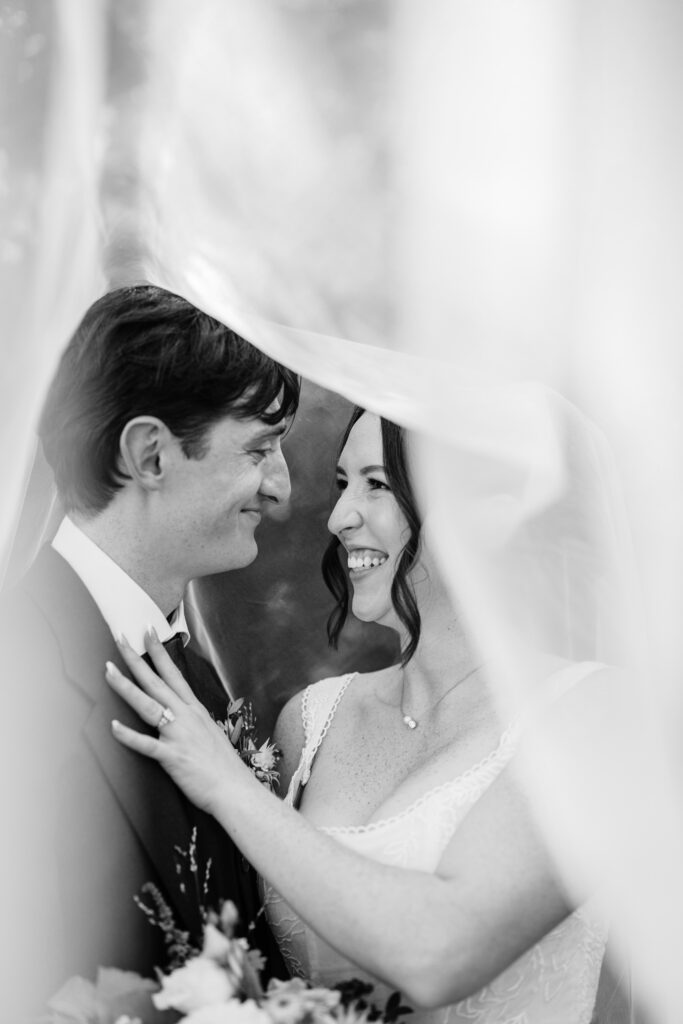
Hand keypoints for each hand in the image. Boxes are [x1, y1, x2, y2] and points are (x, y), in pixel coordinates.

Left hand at [105, 629, 245, 814]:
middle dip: (136, 659)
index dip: (160, 652)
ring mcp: (178, 734)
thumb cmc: (222, 765)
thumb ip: (192, 719)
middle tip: (120, 638)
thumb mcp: (209, 731)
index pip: (173, 674)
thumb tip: (180, 712)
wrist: (234, 789)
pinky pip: (147, 744)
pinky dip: (129, 736)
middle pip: (156, 682)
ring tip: (108, 671)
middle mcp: (185, 716)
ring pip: (147, 705)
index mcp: (194, 709)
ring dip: (126, 687)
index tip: (148, 631)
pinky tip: (114, 726)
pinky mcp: (172, 756)